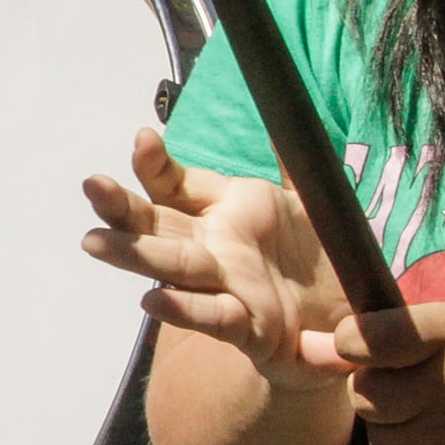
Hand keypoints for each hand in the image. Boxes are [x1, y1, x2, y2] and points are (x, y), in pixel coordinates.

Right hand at [81, 130, 347, 389]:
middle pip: (156, 224)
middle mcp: (212, 248)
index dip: (155, 164)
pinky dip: (184, 309)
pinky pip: (213, 317)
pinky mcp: (248, 327)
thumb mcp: (314, 202)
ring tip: (96, 243)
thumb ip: (294, 162)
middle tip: (93, 186)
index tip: (143, 138)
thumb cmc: (322, 257)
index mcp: (224, 212)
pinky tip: (155, 300)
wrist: (351, 318)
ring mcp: (225, 287)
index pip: (173, 184)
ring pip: (171, 267)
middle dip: (121, 206)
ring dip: (134, 254)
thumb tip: (287, 117)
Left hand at [328, 303, 444, 444]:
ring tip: (433, 419)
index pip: (364, 340)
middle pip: (365, 395)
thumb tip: (311, 345)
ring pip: (379, 438)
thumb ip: (386, 330)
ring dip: (393, 431)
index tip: (368, 348)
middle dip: (376, 393)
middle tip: (412, 390)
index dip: (353, 345)